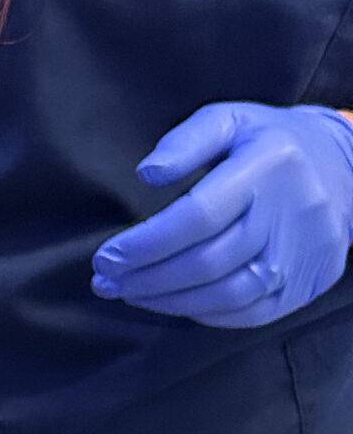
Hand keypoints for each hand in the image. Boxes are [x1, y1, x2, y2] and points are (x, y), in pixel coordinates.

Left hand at [93, 104, 352, 328]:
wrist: (348, 165)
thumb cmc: (271, 142)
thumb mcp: (230, 119)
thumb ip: (186, 141)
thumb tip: (147, 174)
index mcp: (268, 167)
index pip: (197, 217)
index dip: (146, 244)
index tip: (106, 257)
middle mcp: (291, 214)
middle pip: (207, 262)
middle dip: (146, 278)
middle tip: (105, 282)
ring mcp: (304, 254)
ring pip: (227, 294)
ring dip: (168, 302)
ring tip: (130, 294)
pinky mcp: (308, 282)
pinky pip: (251, 313)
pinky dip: (206, 314)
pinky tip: (174, 303)